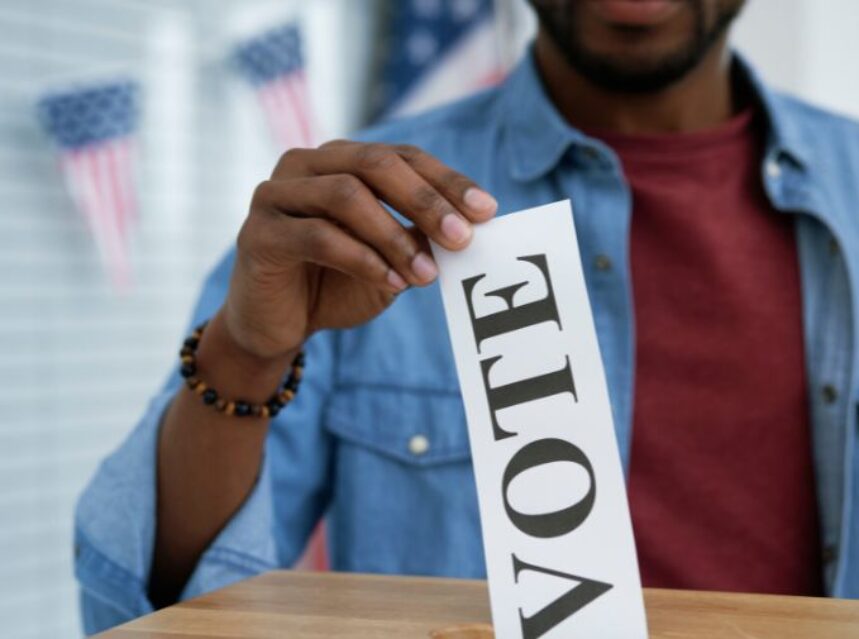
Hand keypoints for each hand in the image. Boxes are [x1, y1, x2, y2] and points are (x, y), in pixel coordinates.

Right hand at [222, 140, 497, 361]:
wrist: (277, 327)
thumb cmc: (336, 286)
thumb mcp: (389, 261)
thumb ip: (417, 240)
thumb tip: (466, 228)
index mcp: (340, 161)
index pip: (402, 157)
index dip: (447, 181)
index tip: (487, 210)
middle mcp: (306, 166)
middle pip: (375, 164)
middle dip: (425, 200)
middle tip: (461, 238)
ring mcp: (276, 195)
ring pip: (346, 195)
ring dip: (394, 236)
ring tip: (425, 276)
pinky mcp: (259, 233)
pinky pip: (318, 237)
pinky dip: (362, 260)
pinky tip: (391, 283)